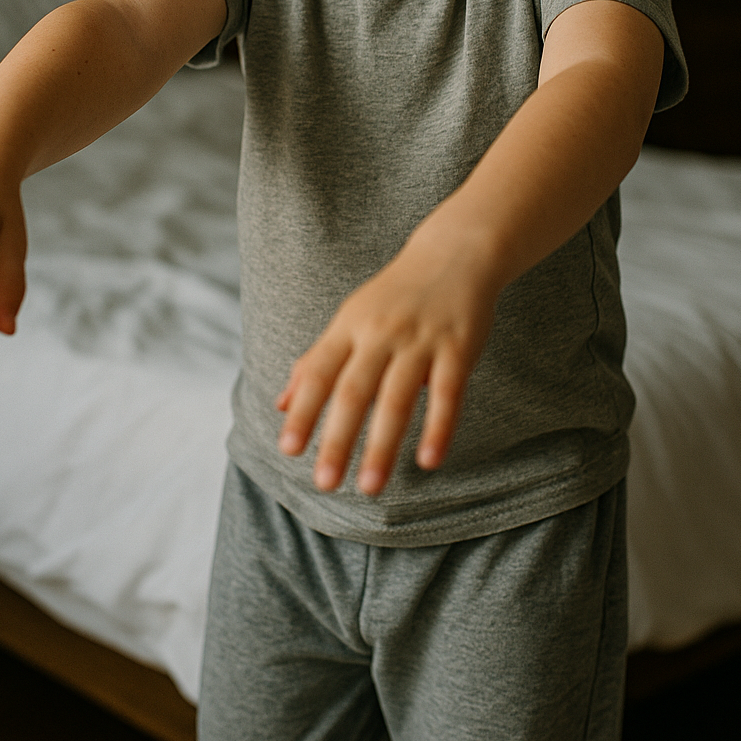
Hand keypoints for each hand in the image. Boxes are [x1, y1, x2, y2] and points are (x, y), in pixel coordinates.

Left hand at [275, 233, 497, 495]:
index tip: (288, 449)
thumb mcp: (349, 318)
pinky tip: (428, 460)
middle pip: (354, 392)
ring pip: (397, 398)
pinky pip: (447, 393)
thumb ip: (316, 361)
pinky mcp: (458, 348)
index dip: (303, 411)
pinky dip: (438, 428)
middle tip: (324, 483)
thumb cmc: (395, 294)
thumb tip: (282, 405)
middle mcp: (381, 333)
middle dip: (337, 439)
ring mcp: (420, 341)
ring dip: (382, 444)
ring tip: (370, 486)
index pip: (318, 373)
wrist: (454, 253)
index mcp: (349, 327)